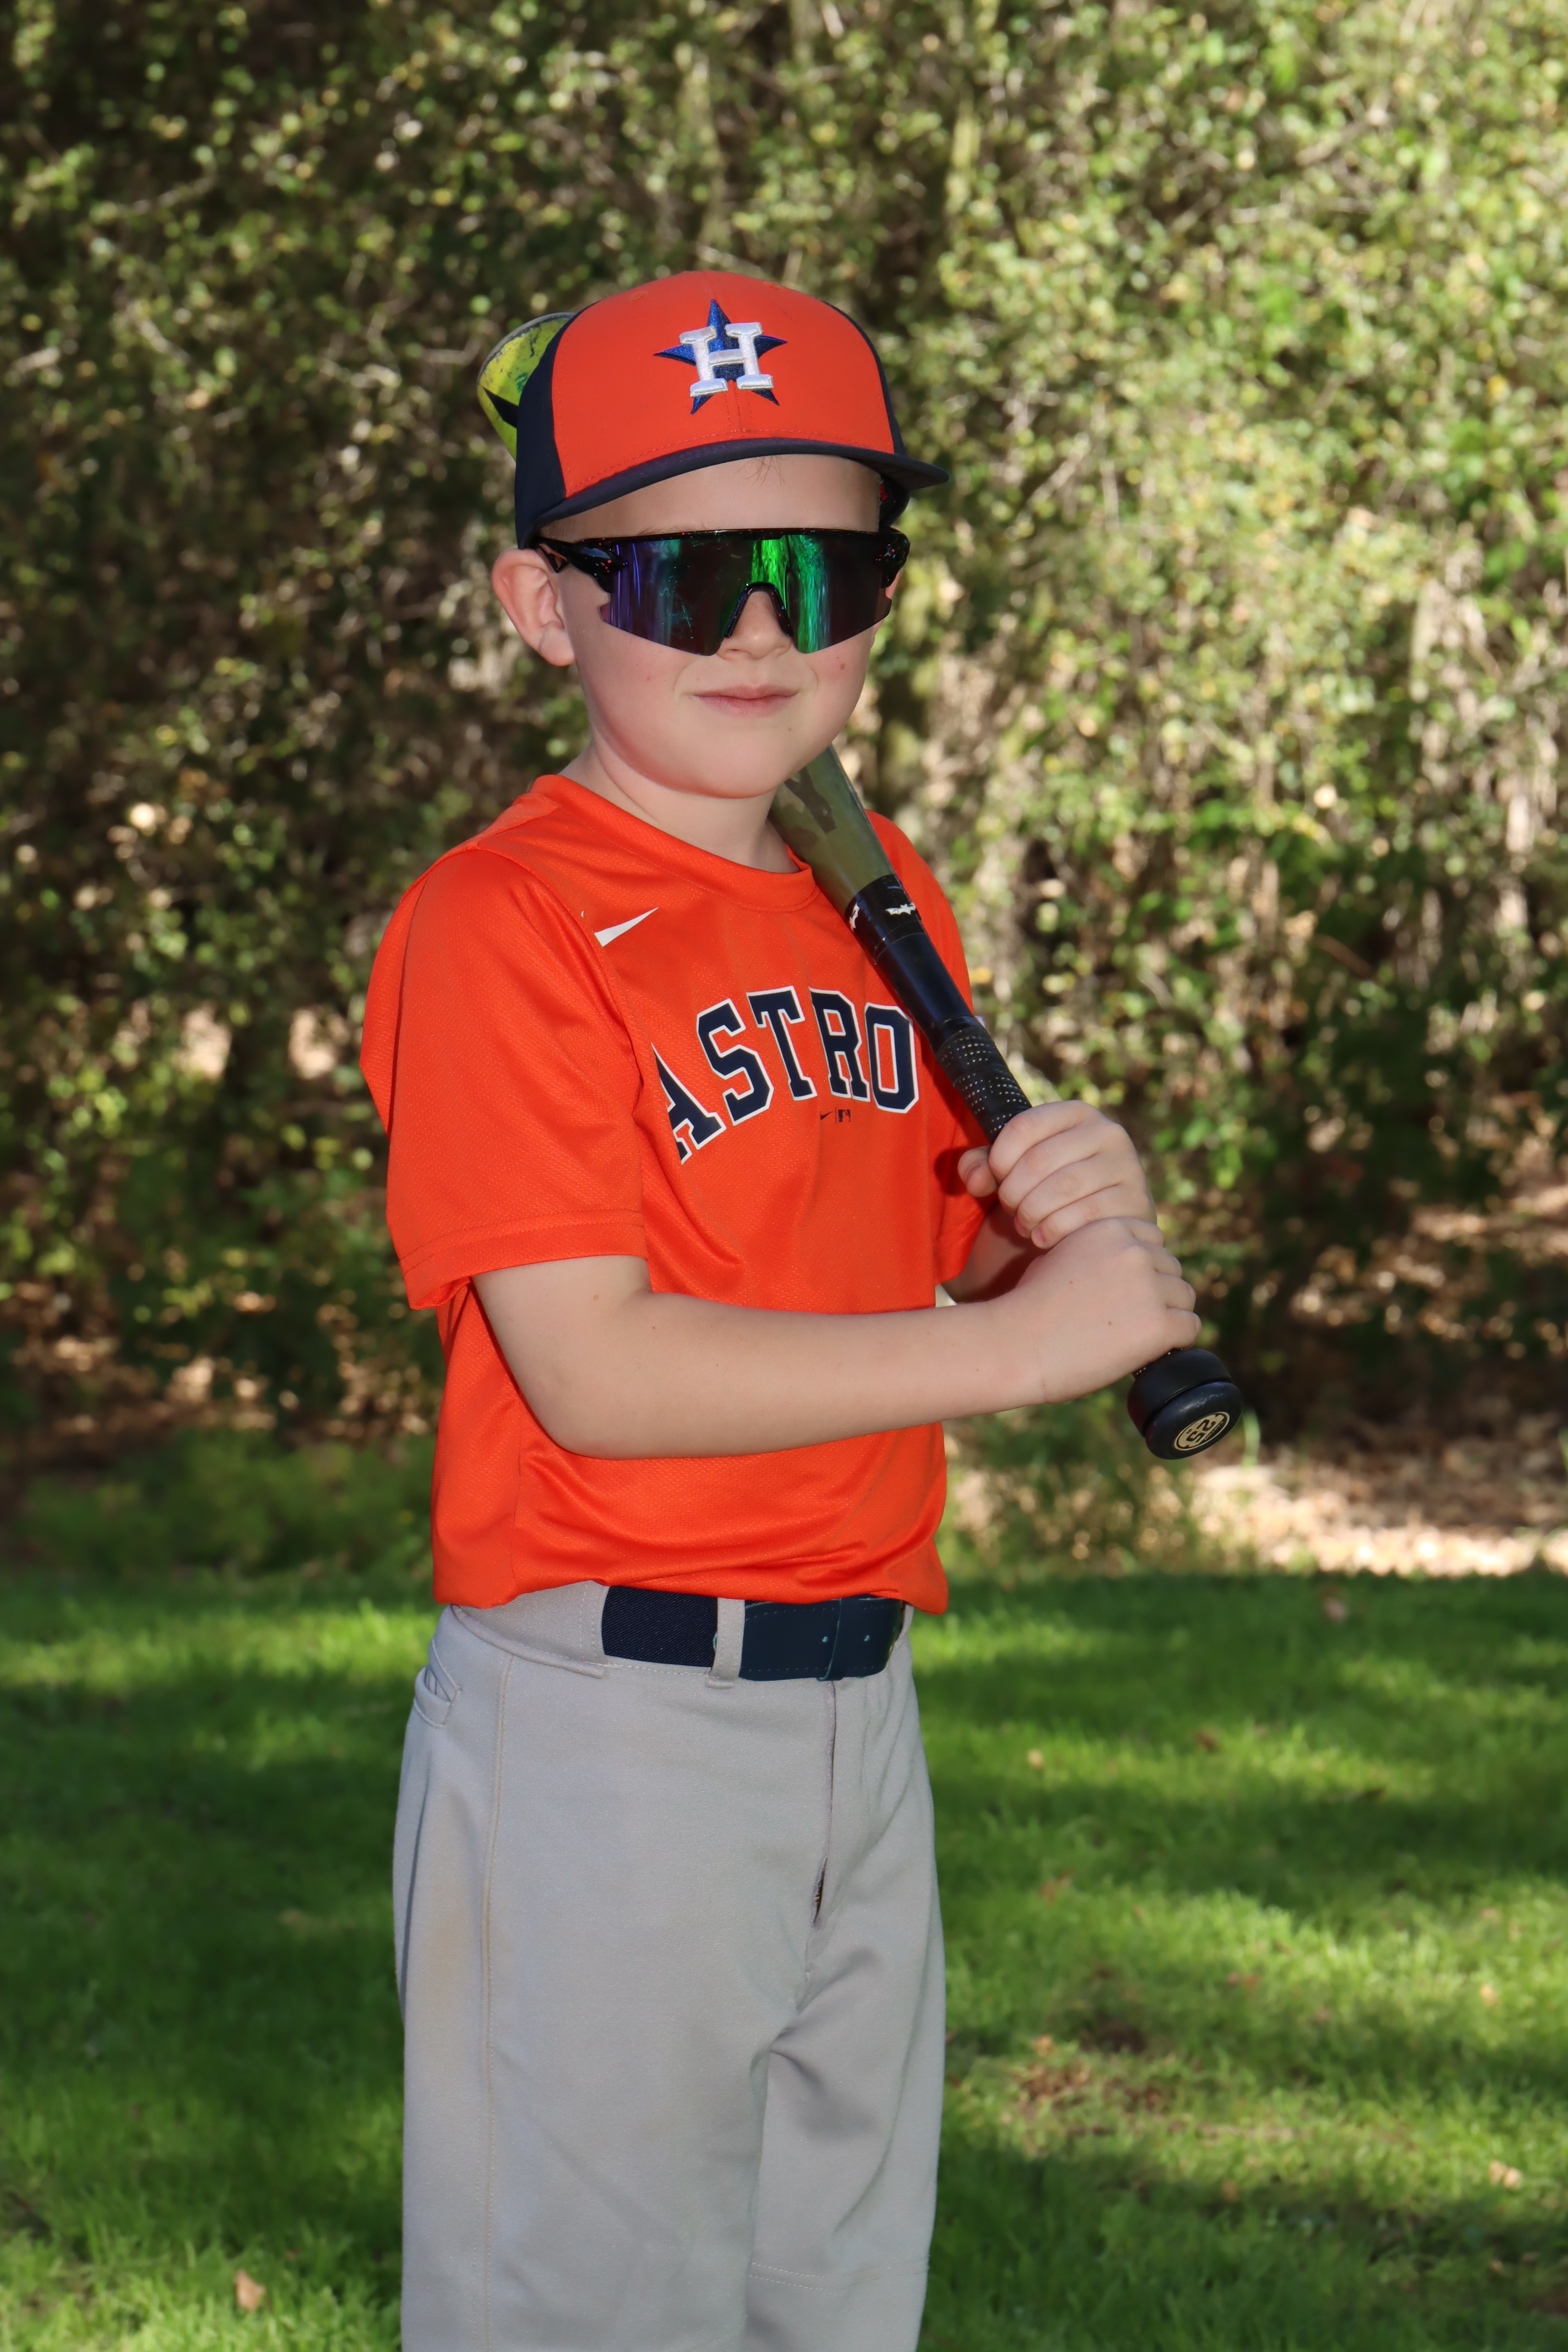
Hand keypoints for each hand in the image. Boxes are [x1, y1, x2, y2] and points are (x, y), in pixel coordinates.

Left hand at [958, 1099, 1155, 1250]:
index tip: (995, 1180)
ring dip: (1031, 1213)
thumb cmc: (1048, 1190)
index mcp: (1076, 1114)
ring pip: (1062, 1187)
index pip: (1023, 1126)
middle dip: (1013, 1192)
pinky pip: (1085, 1215)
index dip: (998, 1158)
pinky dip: (1053, 1230)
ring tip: (1024, 1225)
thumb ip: (982, 1165)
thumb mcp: (1013, 1171)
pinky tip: (1042, 1238)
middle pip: (1039, 1159)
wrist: (1099, 1227)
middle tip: (1010, 1209)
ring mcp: (1127, 1165)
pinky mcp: (1136, 1201)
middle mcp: (1108, 1132)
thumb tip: (975, 1178)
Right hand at [1001, 1217, 1199, 1403]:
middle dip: (1155, 1292)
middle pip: (1171, 1269)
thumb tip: (1126, 1270)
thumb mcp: (1058, 1256)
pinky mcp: (1159, 1323)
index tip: (1122, 1291)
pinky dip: (1173, 1342)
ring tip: (1130, 1336)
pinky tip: (1146, 1349)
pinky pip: (1190, 1328)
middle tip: (1124, 1320)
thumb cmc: (1028, 1308)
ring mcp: (1149, 1287)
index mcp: (1110, 1228)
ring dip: (1165, 1316)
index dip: (1140, 1268)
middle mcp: (1135, 1251)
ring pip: (1184, 1298)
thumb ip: (1095, 1253)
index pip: (1152, 1240)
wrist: (1015, 1344)